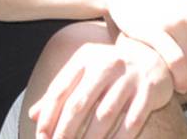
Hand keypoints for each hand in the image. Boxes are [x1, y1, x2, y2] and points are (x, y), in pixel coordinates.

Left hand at [28, 34, 173, 137]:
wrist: (152, 55)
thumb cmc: (110, 69)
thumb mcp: (84, 71)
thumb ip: (61, 91)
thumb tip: (33, 115)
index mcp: (85, 57)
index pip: (60, 89)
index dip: (48, 116)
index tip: (41, 137)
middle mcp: (106, 64)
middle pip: (79, 103)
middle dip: (65, 132)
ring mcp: (129, 76)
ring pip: (104, 115)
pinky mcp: (149, 90)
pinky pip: (132, 121)